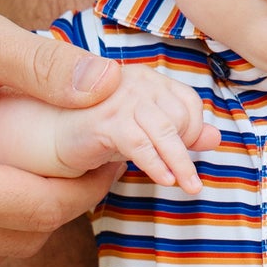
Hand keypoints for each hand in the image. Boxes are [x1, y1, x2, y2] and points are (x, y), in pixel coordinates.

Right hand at [0, 0, 126, 265]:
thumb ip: (47, 67)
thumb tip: (111, 84)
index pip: (40, 210)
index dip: (87, 188)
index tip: (111, 158)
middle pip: (19, 240)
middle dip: (60, 206)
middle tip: (87, 164)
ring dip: (24, 221)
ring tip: (47, 172)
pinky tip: (0, 182)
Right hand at [51, 66, 221, 191]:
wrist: (51, 135)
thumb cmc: (101, 131)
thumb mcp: (145, 132)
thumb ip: (181, 132)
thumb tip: (215, 138)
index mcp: (148, 79)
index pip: (188, 101)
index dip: (193, 130)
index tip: (185, 152)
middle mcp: (136, 82)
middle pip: (181, 116)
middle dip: (186, 149)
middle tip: (184, 175)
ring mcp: (118, 98)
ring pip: (165, 131)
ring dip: (181, 163)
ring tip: (190, 187)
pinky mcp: (103, 120)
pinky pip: (140, 144)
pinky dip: (156, 165)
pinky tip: (165, 180)